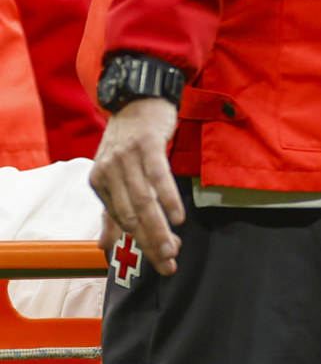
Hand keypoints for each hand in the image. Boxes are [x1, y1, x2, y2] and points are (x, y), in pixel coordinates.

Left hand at [90, 98, 183, 275]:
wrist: (139, 100)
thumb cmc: (130, 140)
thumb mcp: (117, 174)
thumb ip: (112, 212)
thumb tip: (103, 247)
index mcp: (99, 181)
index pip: (121, 220)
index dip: (142, 242)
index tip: (162, 259)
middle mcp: (108, 171)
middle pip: (131, 215)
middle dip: (150, 243)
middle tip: (168, 264)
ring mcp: (126, 158)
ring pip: (143, 201)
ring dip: (159, 228)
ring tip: (174, 248)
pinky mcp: (146, 145)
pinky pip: (158, 177)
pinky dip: (168, 199)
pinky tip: (178, 217)